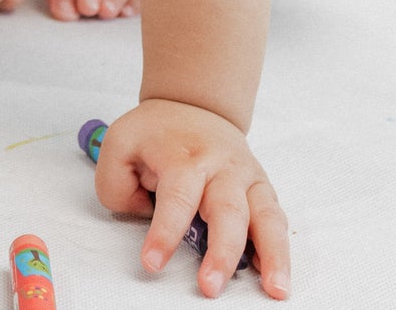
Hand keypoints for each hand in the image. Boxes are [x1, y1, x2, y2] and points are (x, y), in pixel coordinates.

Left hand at [93, 99, 289, 298]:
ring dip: (273, 256)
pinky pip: (276, 220)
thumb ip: (116, 182)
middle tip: (209, 287)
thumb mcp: (120, 142)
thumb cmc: (157, 132)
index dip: (165, 233)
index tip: (152, 263)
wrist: (195, 105)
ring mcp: (246, 177)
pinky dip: (280, 249)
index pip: (176, 197)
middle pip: (227, 211)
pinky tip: (276, 275)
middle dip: (221, 253)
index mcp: (183, 155)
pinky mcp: (263, 189)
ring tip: (275, 290)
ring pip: (265, 216)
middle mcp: (221, 166)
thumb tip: (142, 215)